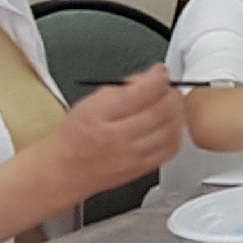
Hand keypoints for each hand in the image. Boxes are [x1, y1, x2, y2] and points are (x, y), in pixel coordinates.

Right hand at [42, 68, 184, 197]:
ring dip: (176, 112)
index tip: (161, 72)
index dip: (157, 78)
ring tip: (168, 106)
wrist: (66, 170)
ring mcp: (131, 156)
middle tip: (167, 89)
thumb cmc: (75, 136)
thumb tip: (152, 76)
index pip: (139, 94)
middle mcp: (116, 138)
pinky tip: (168, 126)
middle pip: (160, 111)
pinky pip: (171, 148)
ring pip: (170, 130)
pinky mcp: (142, 169)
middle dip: (170, 94)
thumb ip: (122, 87)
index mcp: (99, 116)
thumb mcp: (90, 102)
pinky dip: (176, 133)